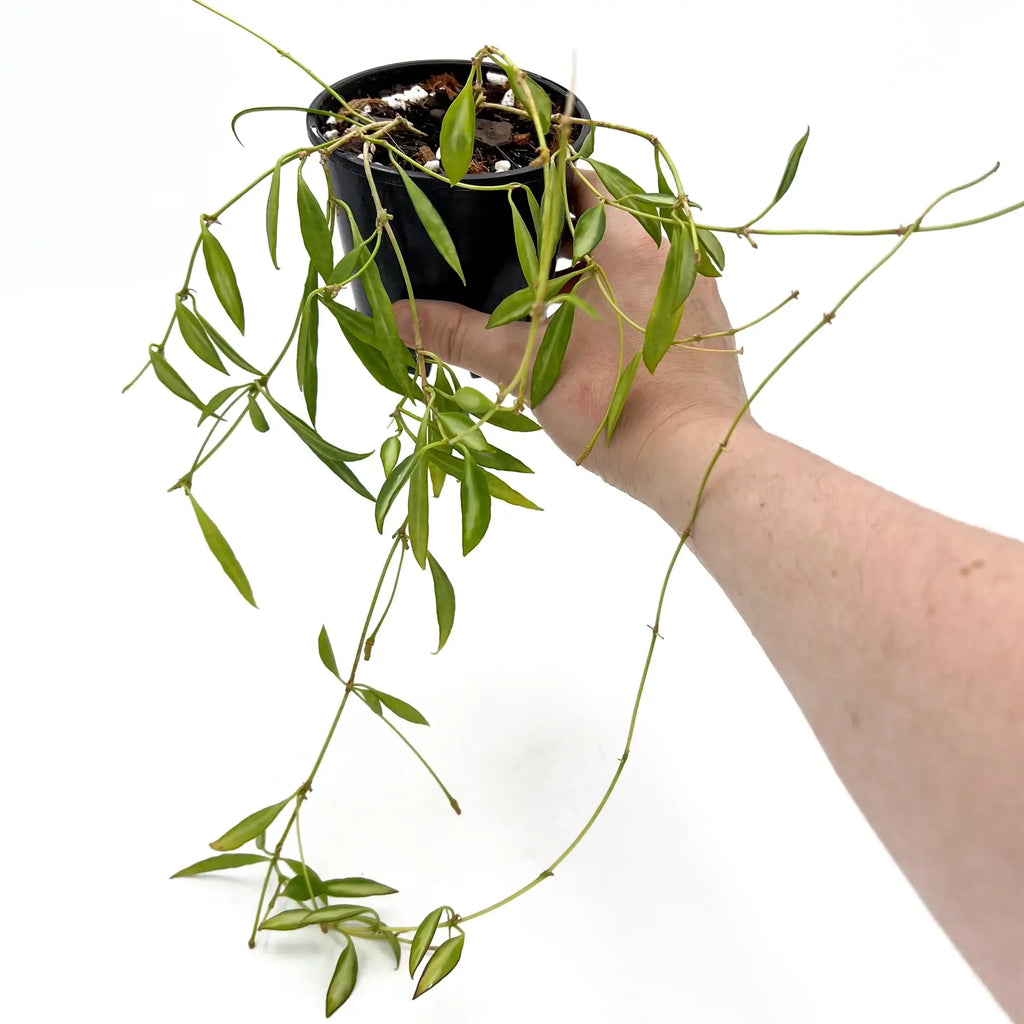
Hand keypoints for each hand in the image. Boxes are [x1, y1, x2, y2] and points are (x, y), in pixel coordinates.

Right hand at [393, 168, 752, 510]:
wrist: (693, 460)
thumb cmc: (612, 403)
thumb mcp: (528, 365)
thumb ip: (461, 335)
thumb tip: (397, 317)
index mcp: (626, 239)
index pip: (577, 178)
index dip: (534, 184)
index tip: (498, 200)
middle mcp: (669, 249)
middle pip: (603, 215)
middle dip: (556, 231)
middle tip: (508, 252)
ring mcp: (692, 285)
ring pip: (630, 253)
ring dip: (588, 266)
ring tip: (543, 293)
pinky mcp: (704, 322)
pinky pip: (654, 287)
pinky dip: (619, 294)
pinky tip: (590, 327)